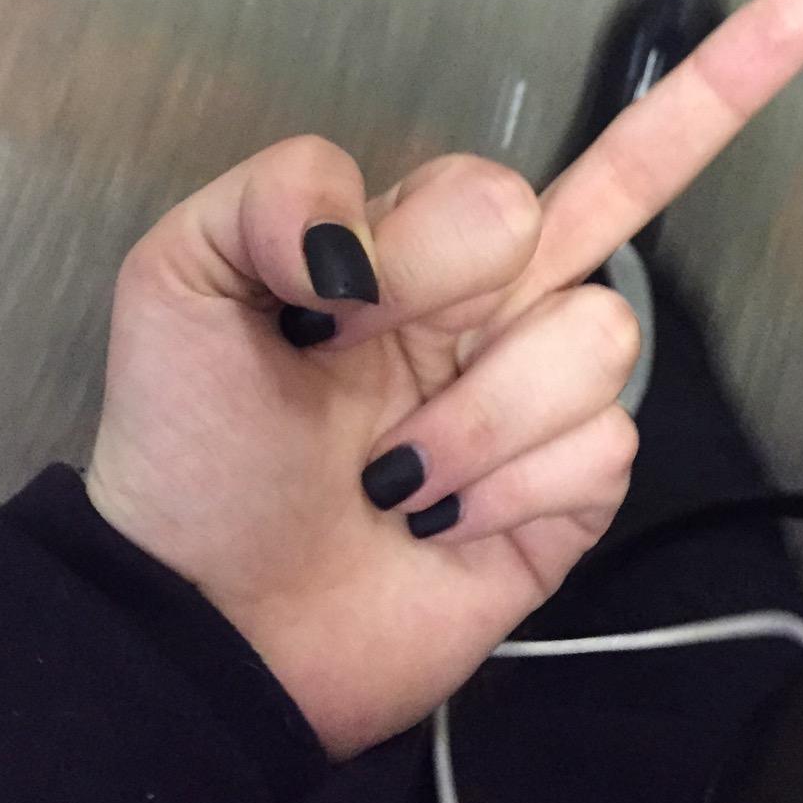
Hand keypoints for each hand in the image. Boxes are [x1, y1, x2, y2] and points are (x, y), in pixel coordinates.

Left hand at [85, 0, 802, 755]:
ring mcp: (536, 399)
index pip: (496, 181)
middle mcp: (491, 308)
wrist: (208, 621)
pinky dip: (510, 492)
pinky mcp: (568, 498)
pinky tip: (442, 523)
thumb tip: (372, 234)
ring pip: (604, 334)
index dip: (423, 250)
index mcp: (411, 250)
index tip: (325, 311)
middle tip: (359, 364)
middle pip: (622, 189)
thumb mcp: (180, 283)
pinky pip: (608, 446)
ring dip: (479, 419)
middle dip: (533, 240)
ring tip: (395, 476)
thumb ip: (274, 197)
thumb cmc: (192, 453)